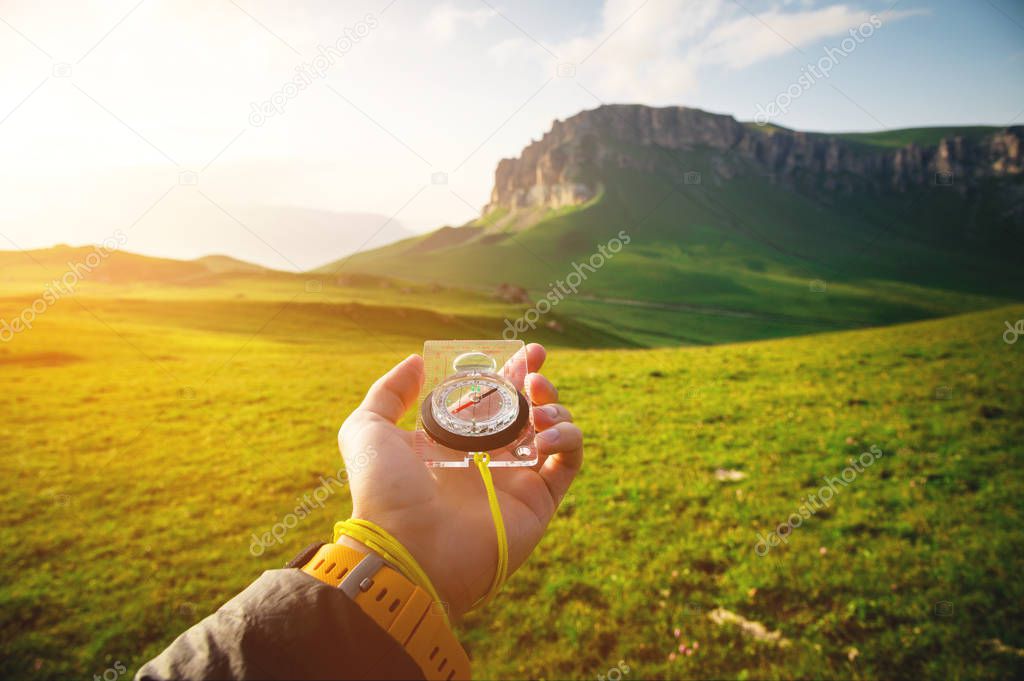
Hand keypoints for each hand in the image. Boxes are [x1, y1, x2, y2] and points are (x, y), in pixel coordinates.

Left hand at [338, 344, 582, 617]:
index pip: (490, 397)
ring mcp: (515, 479)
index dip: (508, 371)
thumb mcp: (367, 431)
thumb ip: (388, 393)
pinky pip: (568, 462)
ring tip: (538, 406)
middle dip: (537, 381)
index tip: (521, 351)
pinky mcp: (539, 501)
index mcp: (453, 440)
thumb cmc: (385, 493)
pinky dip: (569, 439)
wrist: (409, 550)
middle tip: (536, 367)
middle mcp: (487, 457)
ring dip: (555, 408)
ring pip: (553, 431)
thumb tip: (417, 363)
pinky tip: (547, 433)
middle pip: (526, 409)